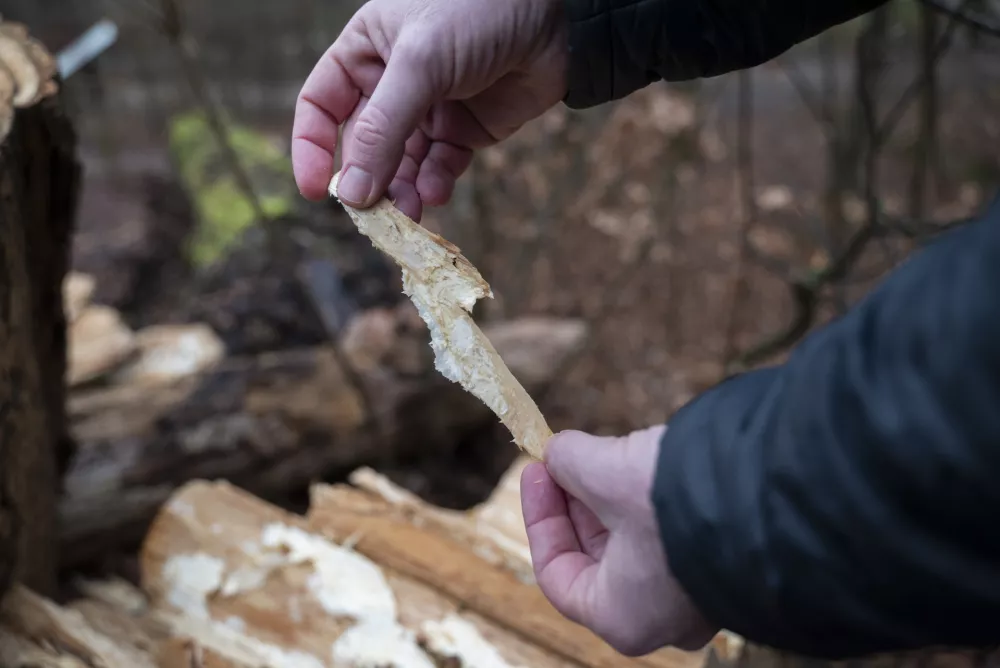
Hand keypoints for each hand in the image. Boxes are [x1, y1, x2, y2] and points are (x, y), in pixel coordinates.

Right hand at [291, 0, 568, 220]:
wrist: (557, 16)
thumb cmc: (478, 14)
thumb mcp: (420, 64)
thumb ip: (383, 129)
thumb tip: (352, 193)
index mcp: (365, 52)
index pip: (321, 106)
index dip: (314, 148)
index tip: (317, 192)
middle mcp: (391, 82)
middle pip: (363, 145)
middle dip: (368, 181)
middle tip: (375, 217)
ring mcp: (429, 108)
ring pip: (401, 164)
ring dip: (402, 191)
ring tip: (409, 215)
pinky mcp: (465, 130)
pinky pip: (440, 167)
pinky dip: (435, 183)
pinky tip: (437, 193)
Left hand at [521, 427, 718, 655]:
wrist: (775, 491)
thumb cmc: (678, 502)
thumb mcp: (606, 473)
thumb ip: (571, 463)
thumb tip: (558, 452)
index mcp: (621, 616)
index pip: (558, 574)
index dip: (541, 516)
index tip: (538, 470)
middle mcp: (661, 617)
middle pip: (597, 556)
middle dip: (579, 501)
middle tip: (566, 455)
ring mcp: (697, 593)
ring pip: (637, 542)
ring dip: (614, 495)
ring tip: (603, 450)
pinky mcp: (725, 561)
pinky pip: (672, 535)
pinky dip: (649, 500)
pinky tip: (643, 460)